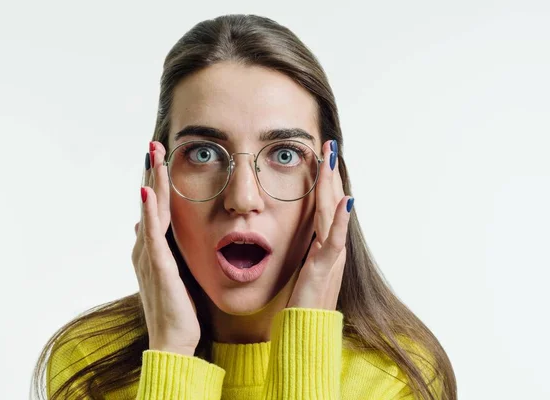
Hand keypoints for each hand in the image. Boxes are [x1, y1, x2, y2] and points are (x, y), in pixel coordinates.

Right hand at [131, 141, 199, 356]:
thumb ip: (164, 250)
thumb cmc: (177, 309)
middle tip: (154, 144)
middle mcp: (146, 249)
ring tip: (152, 155)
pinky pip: (152, 236)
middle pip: (150, 203)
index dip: (157, 182)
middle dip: (153, 172)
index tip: (161, 157)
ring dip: (152, 181)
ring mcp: (149, 257)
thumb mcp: (174, 272)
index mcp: (152, 249)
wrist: (173, 341)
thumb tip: (146, 229)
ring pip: (151, 212)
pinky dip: (149, 213)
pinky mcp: (157, 268)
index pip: (155, 208)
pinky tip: (146, 192)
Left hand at [287, 139, 353, 309]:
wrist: (308, 329)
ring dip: (333, 185)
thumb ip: (306, 249)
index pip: (326, 206)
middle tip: (329, 145)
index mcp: (325, 245)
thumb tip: (304, 233)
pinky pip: (334, 241)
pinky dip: (341, 220)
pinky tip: (345, 201)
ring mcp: (330, 256)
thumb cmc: (303, 302)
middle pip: (332, 203)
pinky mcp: (324, 268)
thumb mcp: (303, 268)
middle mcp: (332, 246)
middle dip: (330, 173)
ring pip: (333, 214)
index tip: (322, 157)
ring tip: (332, 160)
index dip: (325, 181)